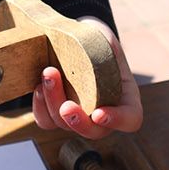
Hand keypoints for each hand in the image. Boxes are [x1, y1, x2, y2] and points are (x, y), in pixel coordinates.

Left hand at [31, 19, 142, 138]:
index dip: (117, 121)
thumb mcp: (105, 38)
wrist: (75, 38)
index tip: (99, 114)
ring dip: (53, 104)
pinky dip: (40, 106)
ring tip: (48, 74)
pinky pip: (46, 120)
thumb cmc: (95, 39)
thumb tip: (84, 41)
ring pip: (64, 125)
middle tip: (67, 107)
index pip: (130, 119)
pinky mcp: (55, 111)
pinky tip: (38, 85)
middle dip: (78, 122)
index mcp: (124, 97)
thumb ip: (100, 45)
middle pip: (94, 131)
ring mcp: (78, 114)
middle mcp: (102, 112)